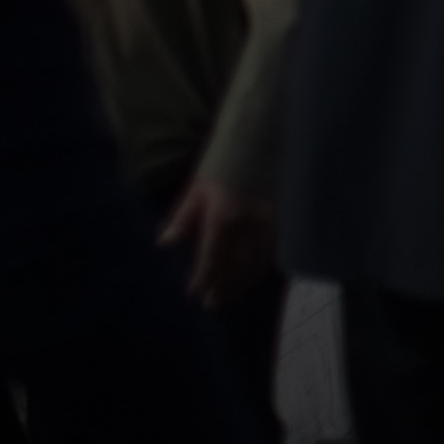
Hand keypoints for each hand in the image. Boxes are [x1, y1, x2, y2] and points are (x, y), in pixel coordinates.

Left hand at [158, 175, 279, 305]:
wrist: (259, 139)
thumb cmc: (222, 162)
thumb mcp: (196, 188)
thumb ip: (182, 218)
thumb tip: (165, 244)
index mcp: (223, 218)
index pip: (212, 259)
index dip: (203, 280)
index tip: (194, 294)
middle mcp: (247, 226)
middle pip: (236, 268)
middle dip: (223, 288)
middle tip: (212, 304)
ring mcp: (267, 223)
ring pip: (256, 263)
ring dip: (242, 283)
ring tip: (230, 296)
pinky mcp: (279, 219)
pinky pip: (270, 251)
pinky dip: (260, 268)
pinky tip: (251, 276)